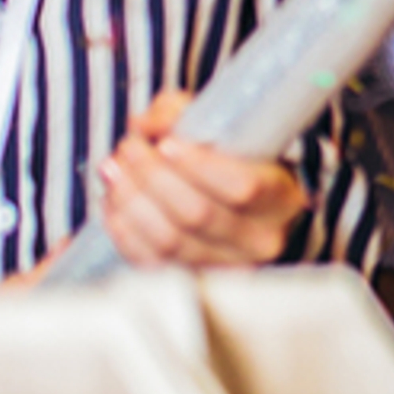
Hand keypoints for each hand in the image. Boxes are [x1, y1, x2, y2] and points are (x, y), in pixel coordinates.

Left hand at [99, 89, 307, 269]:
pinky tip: (113, 202)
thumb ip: (184, 115)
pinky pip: (150, 261)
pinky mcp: (191, 278)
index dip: (198, 166)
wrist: (245, 209)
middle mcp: (259, 240)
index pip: (242, 187)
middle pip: (198, 214)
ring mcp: (226, 266)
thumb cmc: (236, 164)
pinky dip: (123, 230)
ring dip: (131, 201)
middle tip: (128, 148)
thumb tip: (146, 124)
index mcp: (280, 198)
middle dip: (152, 176)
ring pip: (169, 241)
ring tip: (113, 170)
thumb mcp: (224, 129)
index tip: (166, 143)